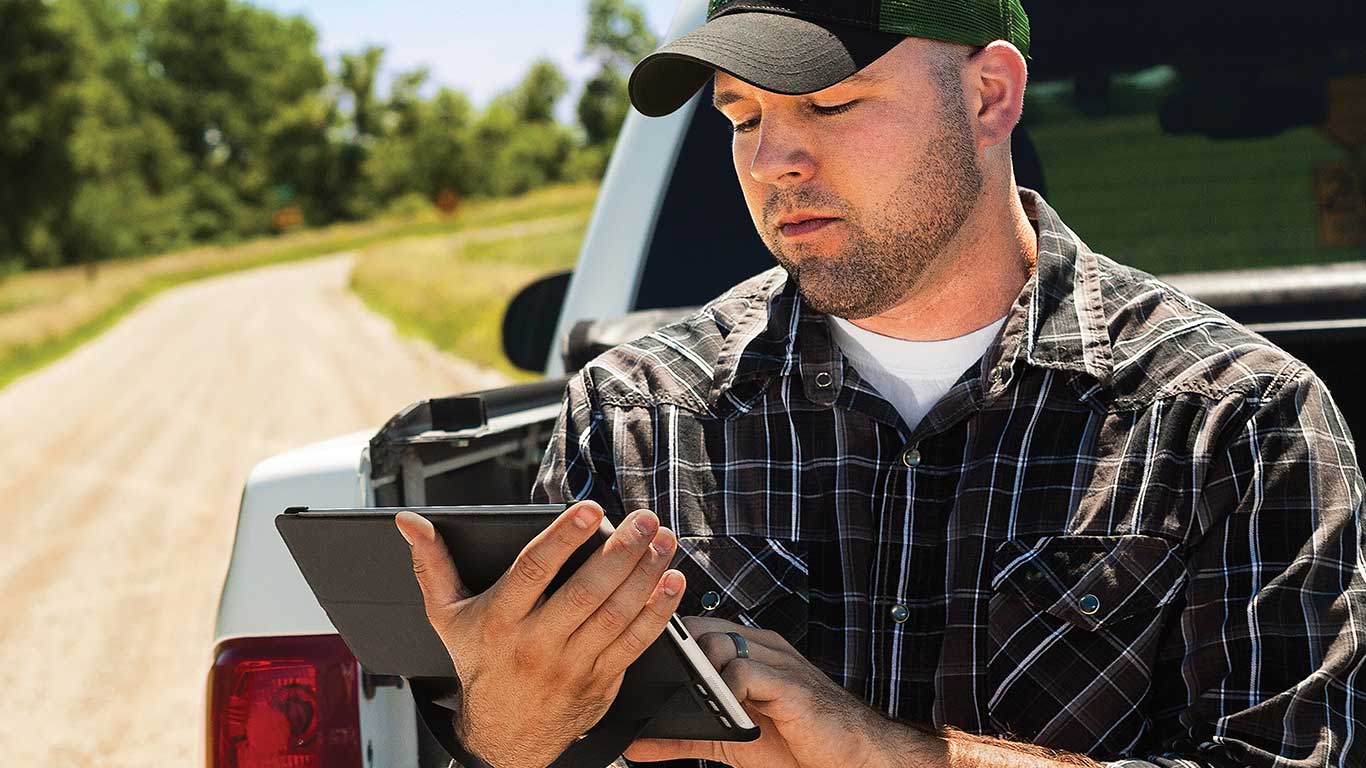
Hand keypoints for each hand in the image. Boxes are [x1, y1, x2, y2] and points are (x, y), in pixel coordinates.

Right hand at [396, 502, 684, 767]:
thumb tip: (411, 522)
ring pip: (616, 614)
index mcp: (500, 620)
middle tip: (644, 519)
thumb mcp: (446, 618)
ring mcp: (572, 664)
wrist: (504, 738)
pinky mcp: (601, 679)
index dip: (564, 538)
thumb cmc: (480, 664)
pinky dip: (658, 611)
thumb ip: (432, 566)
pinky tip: (673, 582)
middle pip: (585, 592)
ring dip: (646, 575)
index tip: (591, 510)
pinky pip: (635, 642)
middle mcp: (537, 643)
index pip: (534, 571)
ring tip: (663, 541)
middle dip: (620, 552)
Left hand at [625, 617, 908, 767]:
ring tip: (690, 701)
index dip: (667, 644)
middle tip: (648, 682)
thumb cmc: (797, 744)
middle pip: (700, 629)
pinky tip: (723, 712)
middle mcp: (762, 646)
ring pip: (718, 643)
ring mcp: (778, 661)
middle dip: (673, 655)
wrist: (854, 759)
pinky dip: (725, 690)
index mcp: (749, 651)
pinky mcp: (790, 685)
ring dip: (696, 672)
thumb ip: (683, 738)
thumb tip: (636, 744)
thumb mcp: (727, 740)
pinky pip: (745, 672)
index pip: (696, 629)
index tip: (636, 662)